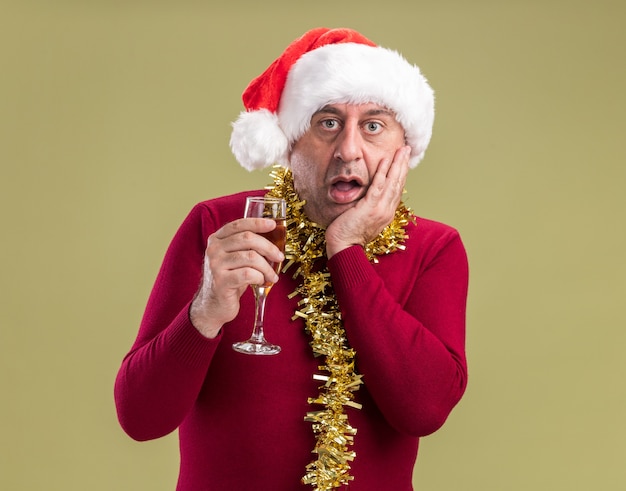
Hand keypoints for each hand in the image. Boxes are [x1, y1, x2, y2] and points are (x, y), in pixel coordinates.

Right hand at [189, 218, 284, 337]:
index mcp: (216, 239)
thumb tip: (275, 237)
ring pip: (251, 257)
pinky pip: (248, 274)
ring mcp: (215, 265)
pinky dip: (260, 277)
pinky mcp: (221, 282)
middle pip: (248, 238)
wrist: (213, 305)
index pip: (238, 224)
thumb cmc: (230, 279)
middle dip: (269, 247)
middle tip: (279, 257)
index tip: (273, 224)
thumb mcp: (234, 258)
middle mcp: (213, 249)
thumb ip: (246, 246)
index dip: (257, 223)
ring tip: (272, 276)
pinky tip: (261, 282)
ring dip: (267, 267)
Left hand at [325, 145, 410, 257]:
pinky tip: (386, 160)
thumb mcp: (364, 220)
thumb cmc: (349, 236)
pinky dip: (383, 172)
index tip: (403, 161)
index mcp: (386, 214)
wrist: (344, 249)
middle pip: (398, 184)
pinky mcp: (370, 208)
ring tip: (402, 150)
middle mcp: (387, 211)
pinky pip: (378, 186)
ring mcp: (380, 209)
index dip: (401, 174)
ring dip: (397, 164)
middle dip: (403, 165)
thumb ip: (370, 208)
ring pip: (392, 182)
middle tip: (407, 150)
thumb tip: (369, 198)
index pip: (397, 190)